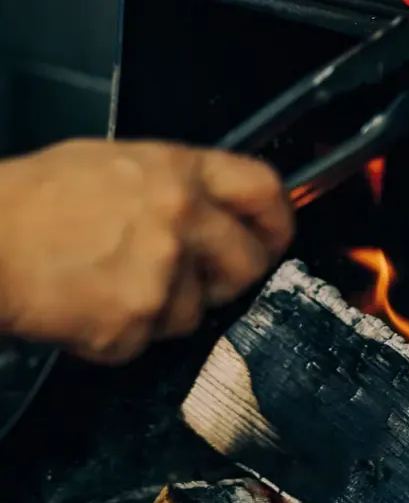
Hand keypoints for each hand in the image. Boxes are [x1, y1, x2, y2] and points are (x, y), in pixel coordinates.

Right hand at [0, 139, 291, 363]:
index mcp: (181, 172)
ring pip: (197, 311)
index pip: (264, 190)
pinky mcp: (132, 324)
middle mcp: (183, 220)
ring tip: (115, 283)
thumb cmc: (37, 197)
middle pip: (249, 262)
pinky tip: (90, 305)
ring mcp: (161, 275)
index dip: (277, 218)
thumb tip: (216, 206)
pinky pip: (148, 341)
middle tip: (203, 278)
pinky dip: (122, 334)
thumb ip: (178, 182)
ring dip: (166, 309)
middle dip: (233, 277)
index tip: (274, 235)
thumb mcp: (120, 161)